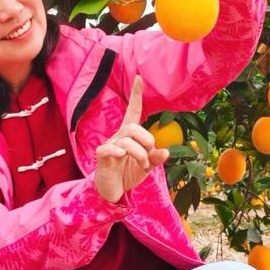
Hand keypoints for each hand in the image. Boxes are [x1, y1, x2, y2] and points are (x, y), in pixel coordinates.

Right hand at [94, 75, 169, 204]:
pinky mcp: (102, 157)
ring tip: (142, 166)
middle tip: (149, 156)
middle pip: (133, 127)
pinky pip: (108, 149)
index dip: (135, 95)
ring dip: (139, 153)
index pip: (133, 112)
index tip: (139, 78)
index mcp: (130, 136)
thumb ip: (156, 159)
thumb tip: (166, 151)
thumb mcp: (146, 167)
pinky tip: (122, 155)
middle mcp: (119, 137)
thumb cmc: (128, 174)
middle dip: (146, 140)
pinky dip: (117, 151)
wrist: (112, 192)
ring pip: (126, 141)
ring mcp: (110, 146)